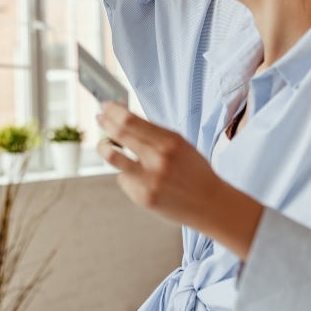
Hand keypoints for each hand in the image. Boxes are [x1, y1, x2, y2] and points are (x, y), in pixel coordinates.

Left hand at [96, 102, 264, 258]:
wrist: (210, 204)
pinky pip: (123, 179)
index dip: (113, 111)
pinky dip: (127, 174)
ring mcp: (149, 180)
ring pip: (112, 157)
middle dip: (105, 122)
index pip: (131, 120)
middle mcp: (158, 159)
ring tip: (103, 144)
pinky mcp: (143, 198)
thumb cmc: (193, 170)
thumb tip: (123, 116)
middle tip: (99, 118)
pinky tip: (139, 177)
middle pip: (119, 133)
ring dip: (103, 147)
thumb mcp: (180, 144)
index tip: (106, 106)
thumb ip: (153, 133)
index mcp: (170, 142)